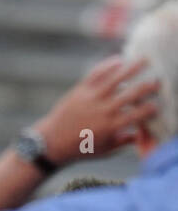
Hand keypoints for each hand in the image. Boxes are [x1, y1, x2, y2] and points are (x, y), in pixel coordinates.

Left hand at [35, 56, 159, 165]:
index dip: (150, 109)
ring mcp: (91, 98)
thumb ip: (124, 142)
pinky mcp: (81, 90)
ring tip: (144, 59)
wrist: (52, 142)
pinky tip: (119, 59)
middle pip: (130, 94)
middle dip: (147, 87)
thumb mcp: (105, 151)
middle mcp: (103, 111)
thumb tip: (142, 135)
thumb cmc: (81, 149)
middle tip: (157, 81)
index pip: (137, 115)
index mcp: (111, 127)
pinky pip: (97, 73)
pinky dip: (108, 65)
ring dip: (132, 68)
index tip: (157, 105)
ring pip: (115, 78)